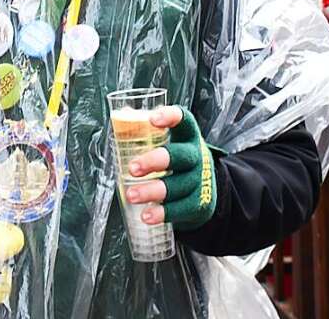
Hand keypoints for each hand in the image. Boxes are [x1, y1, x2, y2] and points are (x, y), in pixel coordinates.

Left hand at [125, 106, 217, 228]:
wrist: (206, 188)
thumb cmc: (178, 159)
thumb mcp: (169, 142)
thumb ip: (146, 129)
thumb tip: (122, 114)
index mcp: (188, 136)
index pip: (185, 120)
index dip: (171, 117)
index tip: (153, 119)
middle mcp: (197, 156)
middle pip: (181, 156)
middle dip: (155, 161)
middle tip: (133, 168)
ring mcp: (199, 181)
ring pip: (178, 186)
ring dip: (152, 191)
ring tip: (131, 195)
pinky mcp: (199, 204)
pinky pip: (181, 209)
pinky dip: (163, 213)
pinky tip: (147, 215)